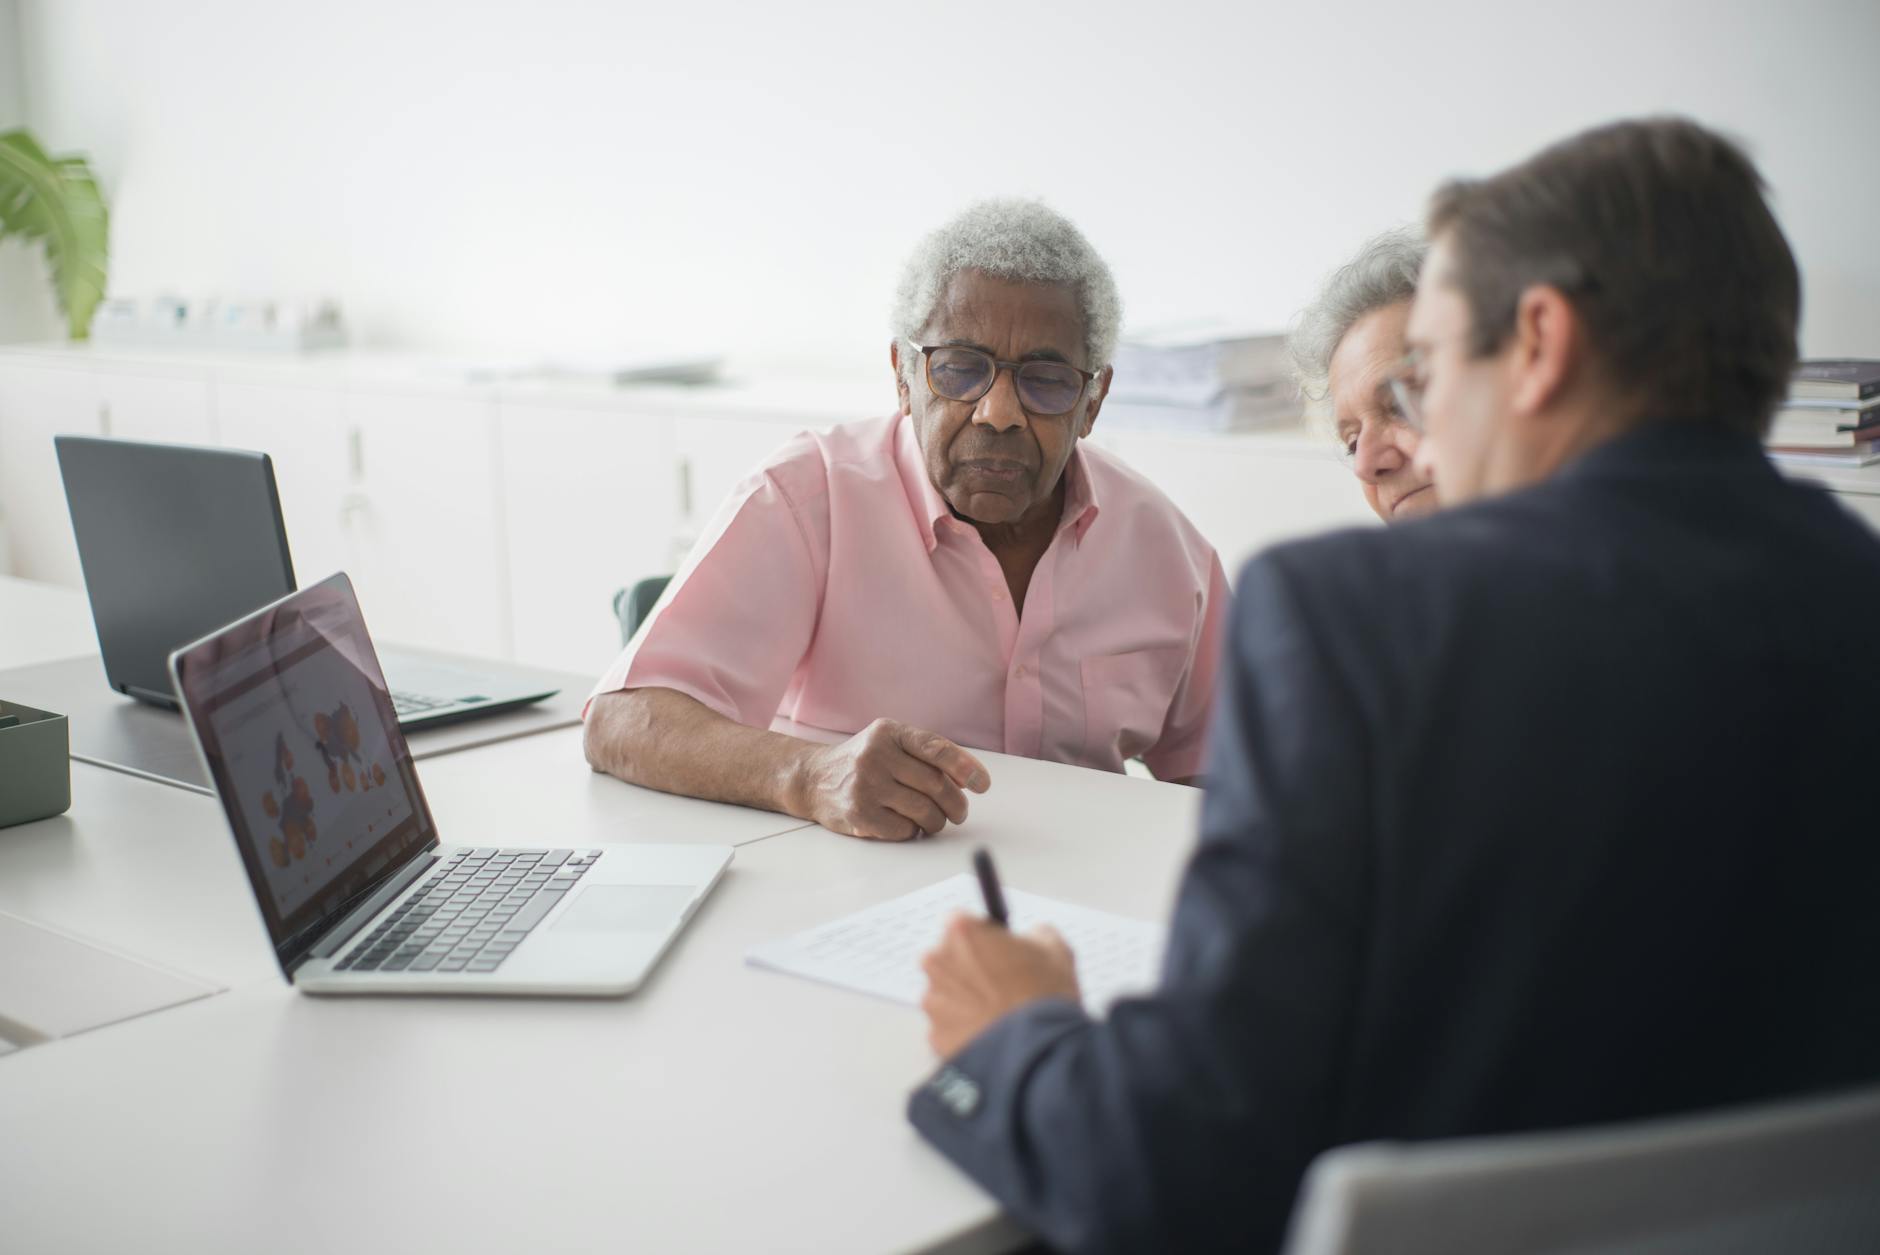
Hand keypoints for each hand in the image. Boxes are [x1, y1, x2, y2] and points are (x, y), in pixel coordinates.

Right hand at [794, 718, 989, 840]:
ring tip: (935, 820)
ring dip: (938, 821)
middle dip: (956, 804)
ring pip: (924, 811)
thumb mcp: (892, 744)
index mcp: (888, 732)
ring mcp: (865, 786)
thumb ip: (928, 755)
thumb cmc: (865, 761)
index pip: (935, 748)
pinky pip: (905, 830)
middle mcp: (875, 756)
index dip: (965, 767)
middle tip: (959, 812)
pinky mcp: (859, 815)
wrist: (814, 779)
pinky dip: (914, 831)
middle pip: (935, 785)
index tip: (983, 784)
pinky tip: (908, 824)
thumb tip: (970, 778)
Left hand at [920, 912, 1080, 1056]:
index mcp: (962, 932)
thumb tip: (1034, 937)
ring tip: (999, 1014)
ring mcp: (933, 1001)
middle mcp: (938, 963)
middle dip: (970, 969)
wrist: (1038, 1054)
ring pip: (946, 994)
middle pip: (949, 958)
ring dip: (965, 1001)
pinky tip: (990, 1033)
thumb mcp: (1056, 950)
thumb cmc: (1044, 1001)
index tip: (998, 951)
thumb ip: (1036, 934)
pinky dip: (963, 1030)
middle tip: (1002, 985)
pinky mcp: (934, 1036)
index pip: (964, 925)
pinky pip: (947, 1027)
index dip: (985, 939)